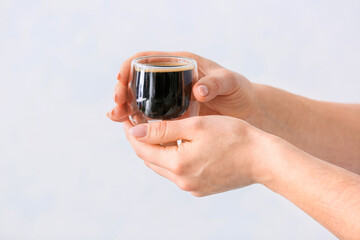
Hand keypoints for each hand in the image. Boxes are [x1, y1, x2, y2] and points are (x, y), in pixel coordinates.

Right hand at [107, 51, 257, 121]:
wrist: (245, 109)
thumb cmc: (239, 91)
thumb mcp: (230, 83)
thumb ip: (216, 83)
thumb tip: (199, 90)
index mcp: (180, 63)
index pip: (145, 59)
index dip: (128, 68)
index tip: (121, 82)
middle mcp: (170, 79)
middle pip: (136, 81)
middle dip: (122, 92)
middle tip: (117, 107)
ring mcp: (169, 97)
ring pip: (139, 99)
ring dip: (125, 107)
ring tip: (117, 117)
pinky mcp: (172, 114)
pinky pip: (150, 115)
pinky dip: (137, 120)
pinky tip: (129, 126)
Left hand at [123, 115, 273, 195]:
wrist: (263, 159)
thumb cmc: (233, 136)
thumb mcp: (196, 126)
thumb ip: (163, 129)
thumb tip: (135, 131)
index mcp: (177, 164)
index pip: (141, 149)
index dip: (131, 132)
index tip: (128, 118)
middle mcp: (181, 181)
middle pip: (150, 160)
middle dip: (141, 141)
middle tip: (139, 122)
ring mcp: (192, 188)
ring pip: (163, 167)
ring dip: (156, 151)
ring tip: (156, 131)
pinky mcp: (201, 189)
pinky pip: (178, 173)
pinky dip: (171, 159)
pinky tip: (176, 146)